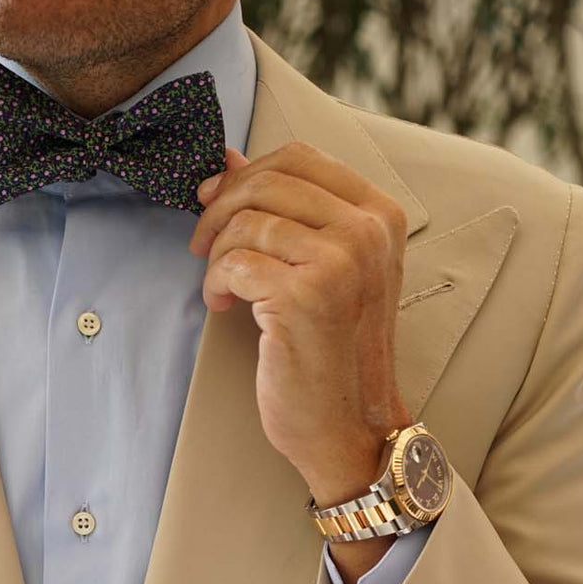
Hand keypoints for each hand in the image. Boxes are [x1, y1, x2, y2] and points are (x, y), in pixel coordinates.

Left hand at [188, 140, 412, 509]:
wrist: (348, 425)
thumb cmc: (334, 353)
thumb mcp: (324, 269)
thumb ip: (286, 213)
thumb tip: (227, 163)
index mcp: (380, 215)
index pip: (299, 157)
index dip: (245, 175)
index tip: (214, 202)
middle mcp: (366, 232)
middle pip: (268, 180)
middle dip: (220, 209)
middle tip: (202, 243)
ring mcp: (338, 263)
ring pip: (247, 221)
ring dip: (217, 253)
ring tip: (222, 286)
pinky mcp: (302, 297)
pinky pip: (235, 262)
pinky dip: (217, 282)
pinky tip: (224, 306)